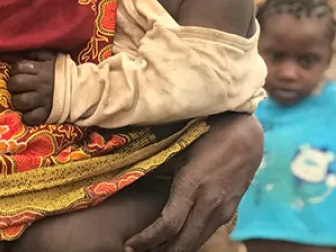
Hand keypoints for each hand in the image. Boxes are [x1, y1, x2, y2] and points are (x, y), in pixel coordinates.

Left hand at [9, 51, 56, 124]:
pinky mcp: (47, 114)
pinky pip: (31, 117)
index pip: (19, 67)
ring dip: (17, 100)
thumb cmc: (63, 73)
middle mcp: (42, 84)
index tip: (17, 73)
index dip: (14, 70)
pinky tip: (29, 111)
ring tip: (21, 98)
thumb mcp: (51, 58)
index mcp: (42, 69)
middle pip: (16, 83)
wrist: (82, 90)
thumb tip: (17, 49)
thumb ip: (35, 53)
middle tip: (16, 87)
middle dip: (12, 84)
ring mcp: (44, 100)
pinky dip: (27, 116)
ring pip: (21, 101)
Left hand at [124, 113, 263, 251]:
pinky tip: (175, 241)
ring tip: (153, 250)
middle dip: (161, 251)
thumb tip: (130, 178)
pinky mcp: (230, 212)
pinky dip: (189, 241)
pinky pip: (206, 233)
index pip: (168, 225)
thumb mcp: (177, 150)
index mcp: (192, 186)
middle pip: (184, 241)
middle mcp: (209, 204)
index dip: (148, 239)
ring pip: (197, 241)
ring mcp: (223, 210)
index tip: (130, 245)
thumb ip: (158, 168)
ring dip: (176, 249)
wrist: (246, 136)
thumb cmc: (206, 136)